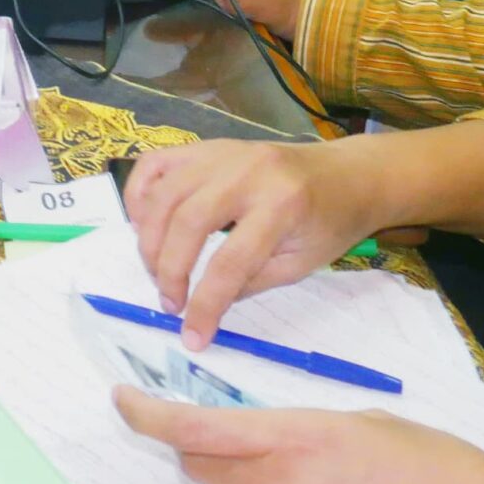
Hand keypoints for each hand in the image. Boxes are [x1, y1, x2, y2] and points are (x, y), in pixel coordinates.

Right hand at [123, 139, 386, 344]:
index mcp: (282, 206)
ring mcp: (221, 153)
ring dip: (149, 240)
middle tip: (170, 302)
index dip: (206, 305)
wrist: (344, 175)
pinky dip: (139, 195)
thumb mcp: (300, 263)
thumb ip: (250, 281)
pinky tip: (143, 225)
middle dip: (169, 271)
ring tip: (157, 270)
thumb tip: (202, 305)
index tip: (192, 337)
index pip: (230, 263)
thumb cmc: (328, 223)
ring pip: (164, 195)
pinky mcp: (204, 146)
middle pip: (188, 223)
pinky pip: (155, 164)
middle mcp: (246, 172)